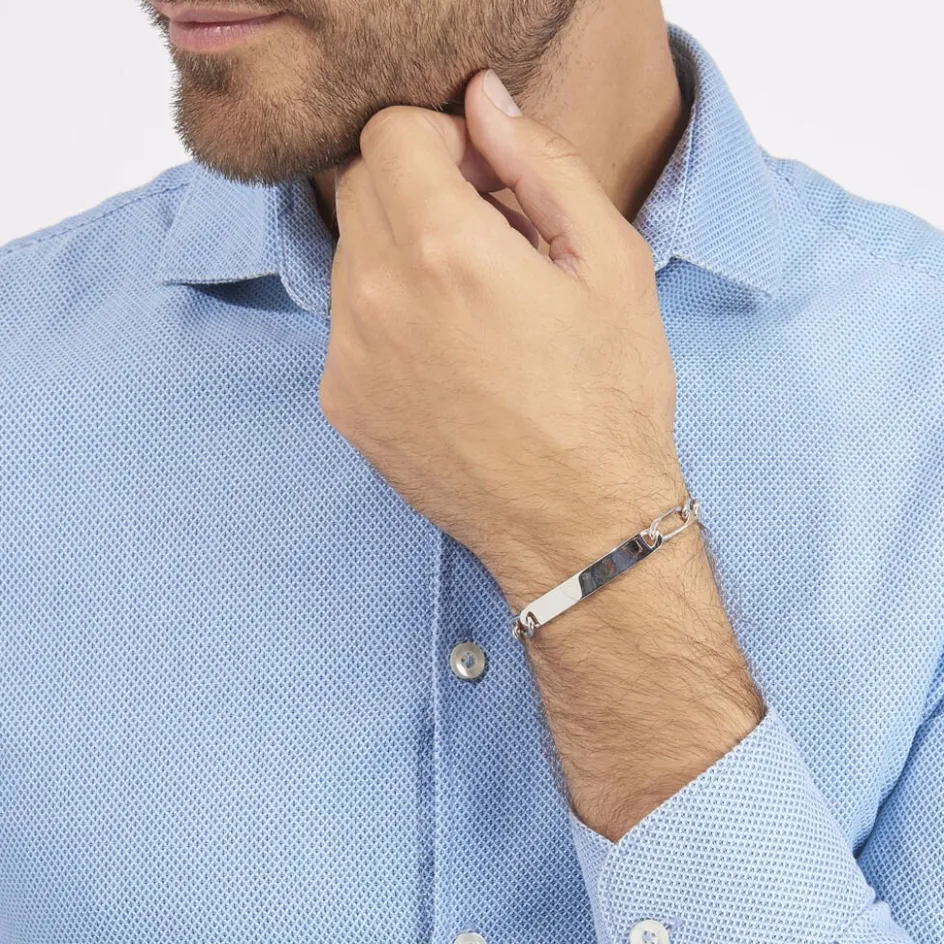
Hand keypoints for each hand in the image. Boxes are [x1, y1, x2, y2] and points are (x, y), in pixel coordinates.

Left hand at [321, 68, 687, 603]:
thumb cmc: (607, 399)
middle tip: (484, 240)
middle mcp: (376, 296)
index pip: (389, 131)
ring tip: (470, 306)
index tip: (483, 181)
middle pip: (358, 184)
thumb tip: (483, 102)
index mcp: (444, 248)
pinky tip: (446, 357)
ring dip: (400, 251)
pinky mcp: (341, 401)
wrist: (577, 523)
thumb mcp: (611, 263)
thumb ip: (540, 162)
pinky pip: (346, 320)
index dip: (442, 141)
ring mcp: (348, 354)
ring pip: (348, 251)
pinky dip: (387, 314)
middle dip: (416, 188)